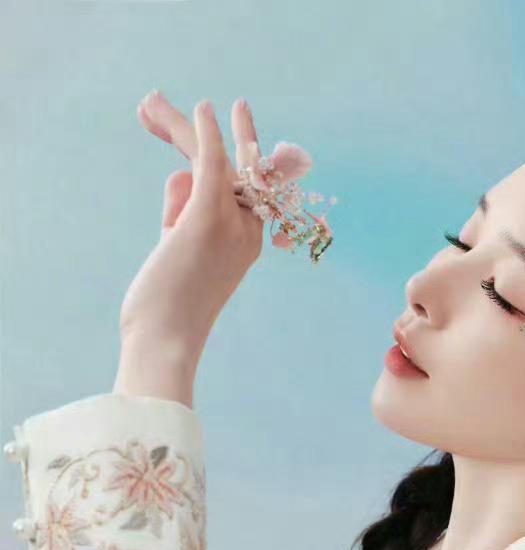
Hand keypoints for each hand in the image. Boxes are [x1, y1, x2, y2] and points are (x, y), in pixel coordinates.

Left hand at [118, 94, 264, 363]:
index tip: (229, 117)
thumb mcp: (176, 254)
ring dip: (176, 127)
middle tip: (154, 103)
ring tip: (147, 106)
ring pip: (209, 160)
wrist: (166, 342)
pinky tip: (205, 108)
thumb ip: (183, 215)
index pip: (239, 183)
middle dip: (192, 132)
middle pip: (227, 165)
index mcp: (247, 242)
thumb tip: (181, 175)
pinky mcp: (208, 220)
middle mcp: (247, 230)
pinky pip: (212, 164)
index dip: (232, 148)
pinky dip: (208, 135)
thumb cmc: (165, 311)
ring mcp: (231, 225)